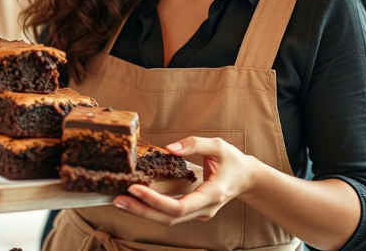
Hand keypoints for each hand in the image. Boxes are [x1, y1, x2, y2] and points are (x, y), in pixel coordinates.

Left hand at [112, 136, 256, 224]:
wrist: (247, 179)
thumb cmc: (233, 162)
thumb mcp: (218, 146)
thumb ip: (193, 144)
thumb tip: (168, 148)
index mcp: (212, 195)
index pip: (178, 206)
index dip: (154, 201)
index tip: (135, 187)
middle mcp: (204, 209)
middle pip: (168, 218)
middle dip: (141, 210)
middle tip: (118, 199)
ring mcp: (198, 214)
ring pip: (167, 220)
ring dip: (142, 212)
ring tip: (120, 201)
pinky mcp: (193, 212)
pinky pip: (169, 215)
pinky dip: (151, 209)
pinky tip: (135, 201)